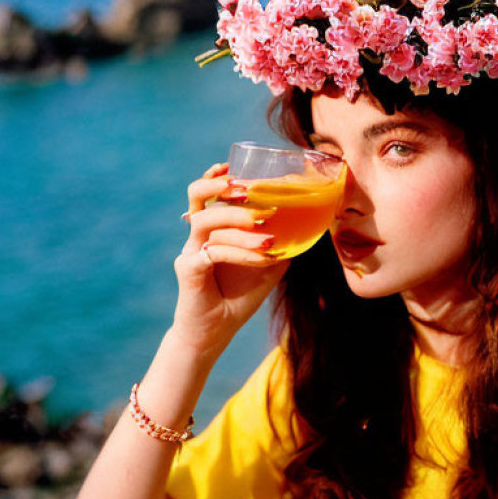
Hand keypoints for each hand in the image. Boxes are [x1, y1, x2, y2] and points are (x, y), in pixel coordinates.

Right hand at [171, 162, 287, 358]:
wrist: (216, 331)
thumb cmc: (240, 294)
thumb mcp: (269, 264)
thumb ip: (282, 243)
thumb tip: (309, 226)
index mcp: (212, 229)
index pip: (206, 193)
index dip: (215, 177)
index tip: (231, 166)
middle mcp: (197, 236)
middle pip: (197, 196)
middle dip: (222, 188)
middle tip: (250, 191)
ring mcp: (190, 251)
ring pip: (207, 222)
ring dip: (239, 222)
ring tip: (268, 232)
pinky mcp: (188, 270)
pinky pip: (214, 252)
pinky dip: (242, 252)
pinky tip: (263, 257)